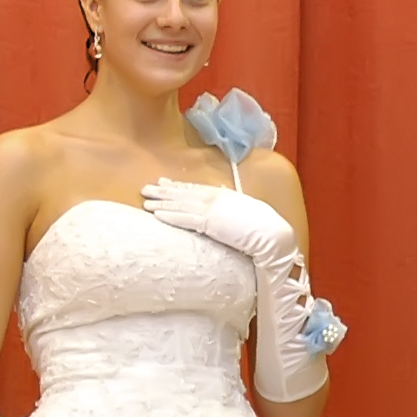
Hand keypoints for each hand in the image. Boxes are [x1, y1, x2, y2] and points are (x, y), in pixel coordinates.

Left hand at [140, 178, 297, 263]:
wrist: (271, 233)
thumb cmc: (263, 226)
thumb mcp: (244, 212)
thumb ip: (230, 208)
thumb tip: (223, 204)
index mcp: (223, 194)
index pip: (195, 189)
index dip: (178, 186)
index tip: (164, 183)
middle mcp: (214, 197)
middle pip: (183, 193)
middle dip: (163, 191)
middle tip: (146, 188)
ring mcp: (211, 209)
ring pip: (180, 204)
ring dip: (161, 202)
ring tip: (145, 201)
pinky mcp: (209, 222)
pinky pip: (184, 218)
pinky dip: (169, 215)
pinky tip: (156, 214)